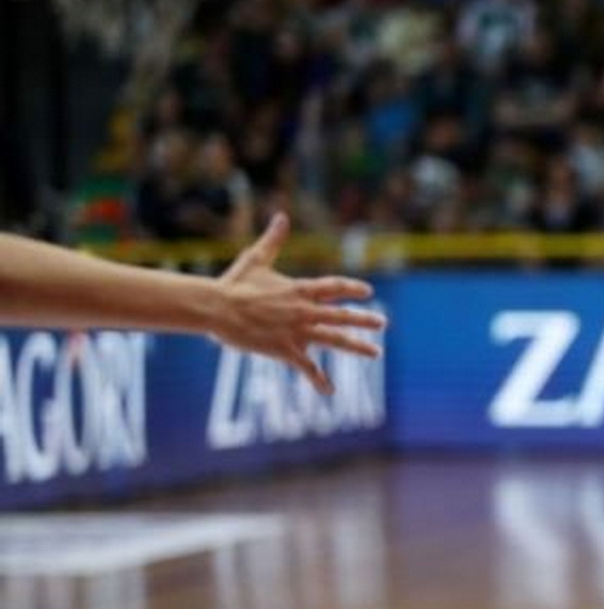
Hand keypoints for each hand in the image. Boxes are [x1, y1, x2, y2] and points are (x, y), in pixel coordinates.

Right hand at [212, 213, 384, 393]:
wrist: (215, 307)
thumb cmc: (233, 284)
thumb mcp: (256, 259)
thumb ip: (273, 240)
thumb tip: (282, 216)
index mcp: (299, 289)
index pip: (334, 287)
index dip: (352, 289)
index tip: (367, 291)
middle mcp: (304, 310)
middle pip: (342, 315)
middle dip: (365, 319)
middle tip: (382, 324)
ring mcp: (297, 330)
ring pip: (335, 340)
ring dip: (357, 347)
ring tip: (376, 353)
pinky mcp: (285, 349)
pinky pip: (308, 367)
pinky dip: (319, 380)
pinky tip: (330, 392)